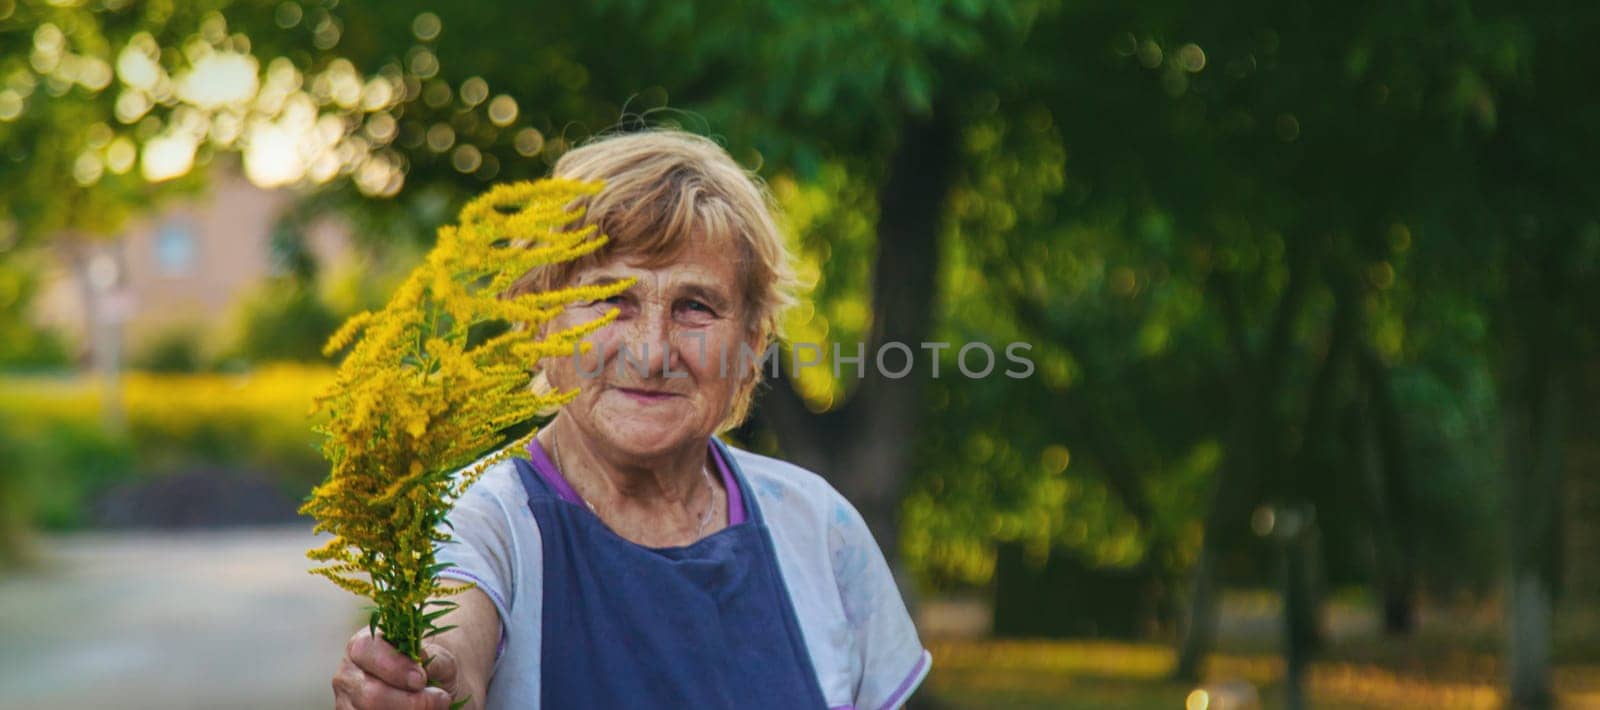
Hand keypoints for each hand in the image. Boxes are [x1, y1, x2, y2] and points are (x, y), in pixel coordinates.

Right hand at [333, 627, 458, 709]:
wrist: (426, 689)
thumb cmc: (428, 668)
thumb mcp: (437, 656)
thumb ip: (432, 658)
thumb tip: (421, 661)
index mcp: (363, 646)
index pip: (367, 650)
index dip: (395, 667)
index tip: (421, 680)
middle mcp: (348, 674)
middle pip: (370, 695)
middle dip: (410, 702)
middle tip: (440, 699)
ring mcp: (346, 701)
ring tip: (436, 706)